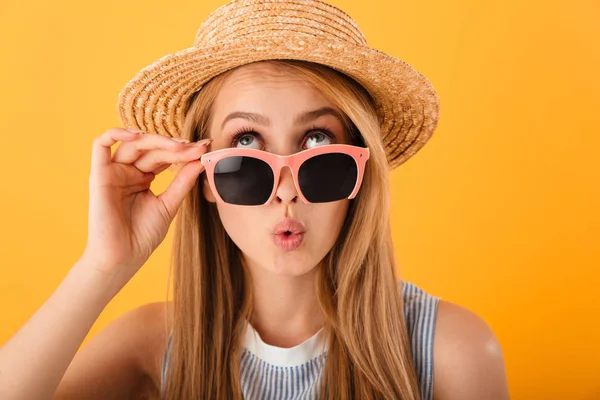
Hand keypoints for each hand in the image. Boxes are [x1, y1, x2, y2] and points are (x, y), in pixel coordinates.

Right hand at [80, 128, 210, 285]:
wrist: (123, 258)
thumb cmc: (143, 236)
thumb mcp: (169, 205)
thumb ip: (182, 182)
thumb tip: (200, 160)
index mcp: (143, 178)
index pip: (164, 156)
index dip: (184, 151)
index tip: (205, 147)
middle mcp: (128, 171)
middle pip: (152, 149)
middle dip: (175, 146)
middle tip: (196, 147)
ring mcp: (113, 172)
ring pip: (133, 144)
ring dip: (157, 141)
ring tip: (179, 146)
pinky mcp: (99, 175)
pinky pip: (100, 144)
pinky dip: (115, 132)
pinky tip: (137, 134)